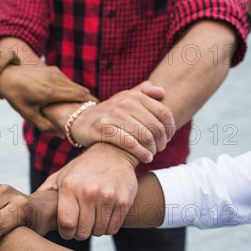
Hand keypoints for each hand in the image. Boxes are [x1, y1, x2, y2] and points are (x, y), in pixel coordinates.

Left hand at [0, 64, 93, 133]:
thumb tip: (63, 135)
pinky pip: (68, 81)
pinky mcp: (53, 69)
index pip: (78, 96)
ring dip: (81, 95)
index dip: (90, 103)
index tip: (99, 112)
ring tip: (85, 108)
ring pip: (75, 85)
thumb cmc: (16, 97)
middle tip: (95, 113)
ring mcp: (55, 72)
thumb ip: (46, 126)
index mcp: (50, 92)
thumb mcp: (28, 114)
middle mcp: (55, 80)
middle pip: (80, 91)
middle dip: (88, 101)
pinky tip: (72, 99)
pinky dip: (73, 89)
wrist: (7, 74)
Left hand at [38, 143, 137, 239]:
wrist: (112, 152)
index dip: (66, 233)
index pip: (66, 224)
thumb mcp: (61, 175)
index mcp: (70, 186)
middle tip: (80, 226)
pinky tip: (104, 217)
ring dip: (94, 230)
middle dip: (79, 233)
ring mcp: (108, 196)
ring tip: (92, 220)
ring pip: (99, 232)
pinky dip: (108, 227)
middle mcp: (89, 192)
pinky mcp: (124, 200)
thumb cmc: (83, 168)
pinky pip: (113, 227)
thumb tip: (28, 208)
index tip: (67, 231)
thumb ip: (46, 192)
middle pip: (83, 231)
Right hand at [44, 81, 174, 162]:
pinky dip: (141, 153)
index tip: (168, 138)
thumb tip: (162, 92)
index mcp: (134, 96)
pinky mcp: (104, 129)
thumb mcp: (124, 97)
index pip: (163, 113)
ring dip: (152, 149)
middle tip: (160, 149)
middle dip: (161, 141)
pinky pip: (129, 143)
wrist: (80, 120)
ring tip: (152, 154)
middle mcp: (125, 103)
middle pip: (155, 126)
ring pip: (144, 136)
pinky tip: (146, 158)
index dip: (170, 128)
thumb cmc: (108, 112)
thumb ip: (143, 92)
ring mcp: (114, 116)